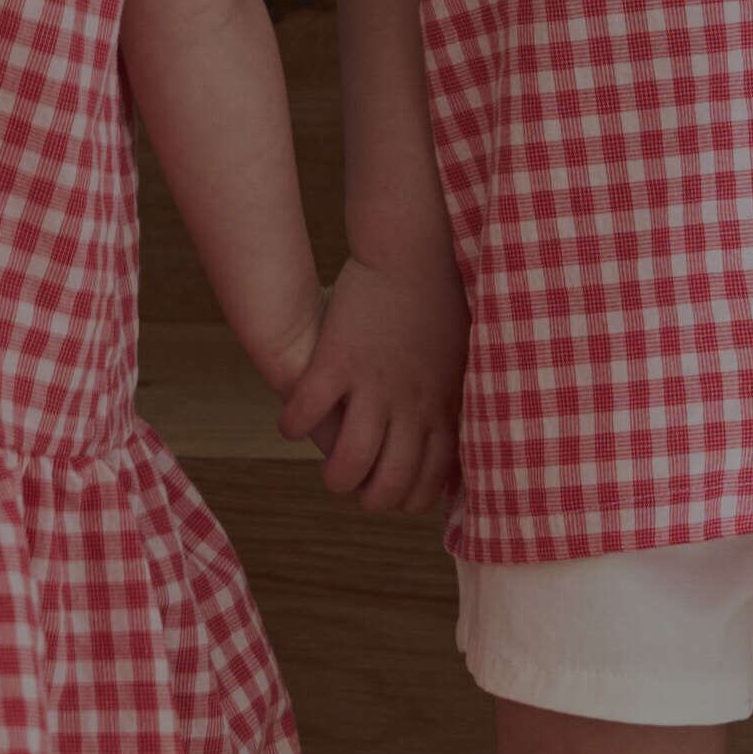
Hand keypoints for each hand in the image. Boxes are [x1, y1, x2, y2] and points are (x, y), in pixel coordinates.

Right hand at [280, 249, 463, 517]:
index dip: (404, 501)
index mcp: (441, 409)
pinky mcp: (338, 360)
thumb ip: (454, 406)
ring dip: (334, 476)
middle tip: (353, 484)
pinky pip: (308, 412)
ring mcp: (374, 386)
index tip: (389, 491)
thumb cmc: (438, 305)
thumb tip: (454, 444)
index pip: (427, 485)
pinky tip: (291, 423)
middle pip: (387, 485)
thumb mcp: (461, 363)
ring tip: (327, 468)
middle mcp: (410, 406)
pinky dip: (293, 425)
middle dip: (366, 498)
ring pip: (349, 462)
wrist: (412, 252)